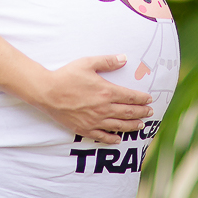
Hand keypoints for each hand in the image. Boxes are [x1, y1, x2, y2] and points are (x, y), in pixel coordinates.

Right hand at [32, 55, 154, 143]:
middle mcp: (104, 108)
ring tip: (140, 125)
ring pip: (119, 126)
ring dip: (132, 126)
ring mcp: (95, 121)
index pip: (130, 97)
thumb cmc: (67, 76)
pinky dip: (112, 138)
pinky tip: (118, 139)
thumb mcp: (88, 63)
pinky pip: (102, 136)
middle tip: (150, 112)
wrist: (48, 92)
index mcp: (106, 92)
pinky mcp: (85, 129)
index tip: (149, 99)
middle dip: (141, 112)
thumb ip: (107, 61)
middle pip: (128, 112)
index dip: (142, 99)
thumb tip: (124, 58)